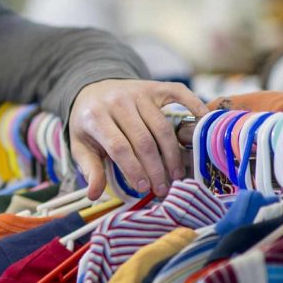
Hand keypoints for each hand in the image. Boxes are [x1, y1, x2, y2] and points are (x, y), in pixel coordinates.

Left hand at [68, 79, 207, 199]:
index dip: (133, 169)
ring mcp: (138, 92)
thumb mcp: (80, 146)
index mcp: (95, 117)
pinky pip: (179, 94)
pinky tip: (203, 125)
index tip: (143, 188)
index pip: (119, 146)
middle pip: (143, 140)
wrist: (92, 90)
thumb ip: (89, 169)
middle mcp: (118, 101)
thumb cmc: (89, 124)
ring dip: (172, 154)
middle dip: (155, 168)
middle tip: (162, 189)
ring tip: (176, 175)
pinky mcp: (154, 86)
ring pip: (161, 127)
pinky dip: (195, 106)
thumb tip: (94, 195)